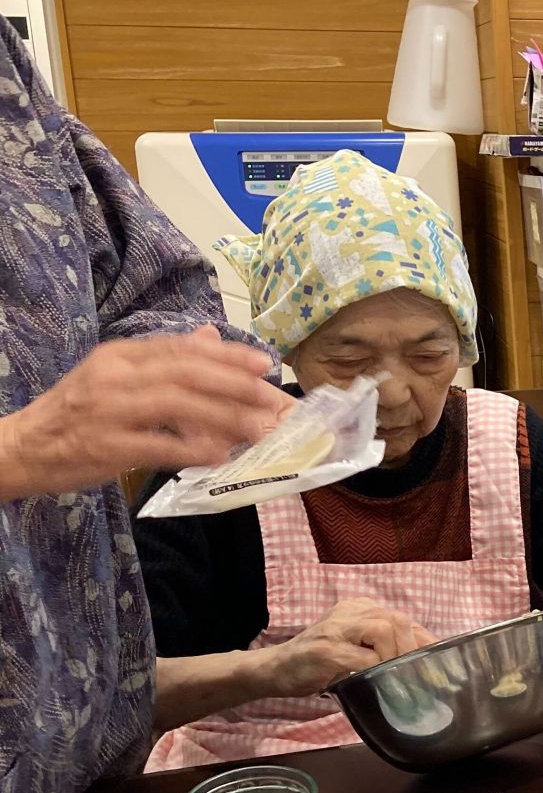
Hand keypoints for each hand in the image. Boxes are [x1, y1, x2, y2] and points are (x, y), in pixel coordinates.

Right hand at [0, 326, 288, 499]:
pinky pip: (157, 445)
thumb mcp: (115, 377)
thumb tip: (209, 336)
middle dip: (233, 383)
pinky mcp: (104, 446)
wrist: (21, 447)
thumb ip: (162, 361)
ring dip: (222, 415)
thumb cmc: (77, 413)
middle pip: (184, 372)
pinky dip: (192, 449)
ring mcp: (107, 410)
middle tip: (268, 395)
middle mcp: (114, 376)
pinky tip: (219, 455)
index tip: (262, 363)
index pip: (180, 348)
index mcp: (119, 356)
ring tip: (256, 428)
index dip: (225, 355)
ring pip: (176, 405)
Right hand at [267, 599, 436, 695]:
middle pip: (397, 620)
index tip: (439, 663)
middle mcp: (350, 612)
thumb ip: (381, 649)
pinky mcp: (325, 650)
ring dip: (393, 656)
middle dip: (412, 649)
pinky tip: (371, 680)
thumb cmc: (317, 663)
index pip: (403, 620)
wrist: (274, 669)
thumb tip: (420, 665)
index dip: (425, 641)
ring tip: (390, 676)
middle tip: (414, 674)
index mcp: (360, 609)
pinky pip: (360, 656)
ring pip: (382, 629)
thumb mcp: (354, 650)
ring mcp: (336, 629)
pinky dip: (372, 669)